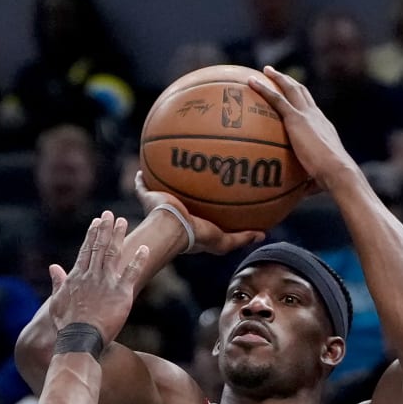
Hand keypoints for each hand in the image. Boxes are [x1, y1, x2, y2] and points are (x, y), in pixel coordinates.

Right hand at [45, 212, 150, 346]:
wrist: (79, 339)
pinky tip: (145, 248)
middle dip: (105, 228)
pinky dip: (138, 260)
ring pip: (113, 253)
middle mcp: (92, 275)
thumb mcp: (56, 302)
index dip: (92, 234)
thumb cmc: (66, 324)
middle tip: (110, 214)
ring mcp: (107, 283)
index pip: (85, 250)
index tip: (97, 222)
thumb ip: (57, 282)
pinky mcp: (122, 293)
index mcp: (77, 277)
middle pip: (99, 247)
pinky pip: (132, 272)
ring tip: (123, 221)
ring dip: (118, 236)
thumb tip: (53, 267)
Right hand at [131, 171, 265, 255]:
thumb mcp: (225, 241)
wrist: (173, 229)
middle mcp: (175, 213)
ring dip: (164, 179)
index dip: (206, 202)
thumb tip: (263, 233)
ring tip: (170, 162)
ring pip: (161, 189)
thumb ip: (242, 237)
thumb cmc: (197, 236)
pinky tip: (142, 167)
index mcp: (191, 222)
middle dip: (185, 187)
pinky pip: (142, 185)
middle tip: (194, 173)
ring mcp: (159, 205)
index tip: (215, 191)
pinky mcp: (148, 198)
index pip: (200, 210)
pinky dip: (140, 179)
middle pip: (181, 197)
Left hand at [244, 68, 357, 187]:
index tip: (292, 96)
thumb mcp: (316, 179)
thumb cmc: (329, 180)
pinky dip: (263, 89)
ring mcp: (307, 115)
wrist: (336, 170)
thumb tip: (298, 194)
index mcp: (322, 127)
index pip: (310, 109)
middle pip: (302, 92)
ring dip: (278, 78)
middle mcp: (316, 116)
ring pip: (291, 89)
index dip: (301, 101)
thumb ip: (307, 182)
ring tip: (265, 71)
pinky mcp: (297, 119)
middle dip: (288, 81)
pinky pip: (277, 99)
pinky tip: (250, 82)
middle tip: (275, 74)